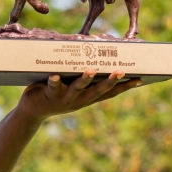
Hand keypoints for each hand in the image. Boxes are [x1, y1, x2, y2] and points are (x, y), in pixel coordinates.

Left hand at [17, 69, 141, 121]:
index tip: (139, 79)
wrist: (32, 112)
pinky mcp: (49, 96)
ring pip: (77, 88)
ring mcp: (65, 99)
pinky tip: (54, 76)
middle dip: (110, 81)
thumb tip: (95, 59)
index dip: (124, 87)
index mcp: (87, 98)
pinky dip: (54, 82)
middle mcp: (79, 100)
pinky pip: (52, 88)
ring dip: (85, 79)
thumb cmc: (54, 94)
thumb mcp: (71, 89)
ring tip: (91, 70)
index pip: (109, 93)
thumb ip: (82, 79)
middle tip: (121, 71)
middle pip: (98, 91)